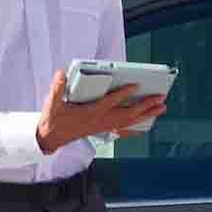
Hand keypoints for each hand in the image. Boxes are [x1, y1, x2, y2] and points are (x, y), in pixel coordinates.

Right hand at [36, 72, 168, 150]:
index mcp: (91, 112)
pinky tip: (146, 126)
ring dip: (147, 114)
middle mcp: (101, 120)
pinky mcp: (103, 129)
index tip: (136, 85)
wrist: (51, 138)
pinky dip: (136, 127)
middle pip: (128, 114)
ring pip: (130, 121)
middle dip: (145, 106)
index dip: (123, 93)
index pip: (110, 102)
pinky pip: (124, 129)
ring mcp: (104, 126)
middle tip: (160, 98)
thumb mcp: (53, 103)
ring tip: (161, 108)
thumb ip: (57, 88)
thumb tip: (61, 74)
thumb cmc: (54, 120)